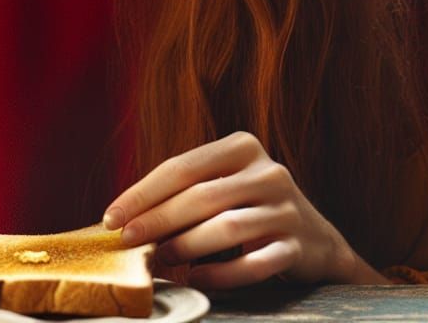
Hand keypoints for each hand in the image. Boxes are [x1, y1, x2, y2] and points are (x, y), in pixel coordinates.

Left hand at [101, 130, 358, 289]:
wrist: (316, 241)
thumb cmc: (251, 210)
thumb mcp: (225, 185)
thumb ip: (186, 192)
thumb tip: (124, 217)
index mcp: (243, 147)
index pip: (183, 166)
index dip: (143, 192)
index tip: (111, 216)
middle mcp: (268, 172)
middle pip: (201, 195)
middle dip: (157, 220)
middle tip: (127, 241)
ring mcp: (286, 208)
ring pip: (227, 227)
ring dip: (185, 247)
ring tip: (159, 261)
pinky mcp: (297, 245)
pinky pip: (253, 263)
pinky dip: (220, 275)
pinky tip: (196, 280)